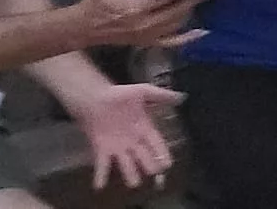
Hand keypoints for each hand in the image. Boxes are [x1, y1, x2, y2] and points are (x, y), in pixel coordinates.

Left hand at [66, 82, 182, 189]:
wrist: (95, 97)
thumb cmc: (119, 95)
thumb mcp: (143, 91)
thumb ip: (161, 95)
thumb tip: (181, 97)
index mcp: (145, 129)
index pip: (157, 144)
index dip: (162, 154)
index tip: (168, 164)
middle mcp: (133, 142)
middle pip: (144, 157)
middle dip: (149, 165)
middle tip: (155, 172)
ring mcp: (118, 148)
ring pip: (127, 164)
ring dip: (130, 173)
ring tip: (134, 183)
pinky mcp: (102, 150)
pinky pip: (103, 164)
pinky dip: (101, 175)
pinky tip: (100, 186)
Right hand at [75, 0, 205, 49]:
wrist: (84, 28)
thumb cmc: (95, 4)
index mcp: (136, 9)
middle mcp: (145, 25)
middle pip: (175, 12)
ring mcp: (147, 37)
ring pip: (175, 26)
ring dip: (189, 13)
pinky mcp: (147, 44)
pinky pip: (171, 43)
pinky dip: (187, 38)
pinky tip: (201, 33)